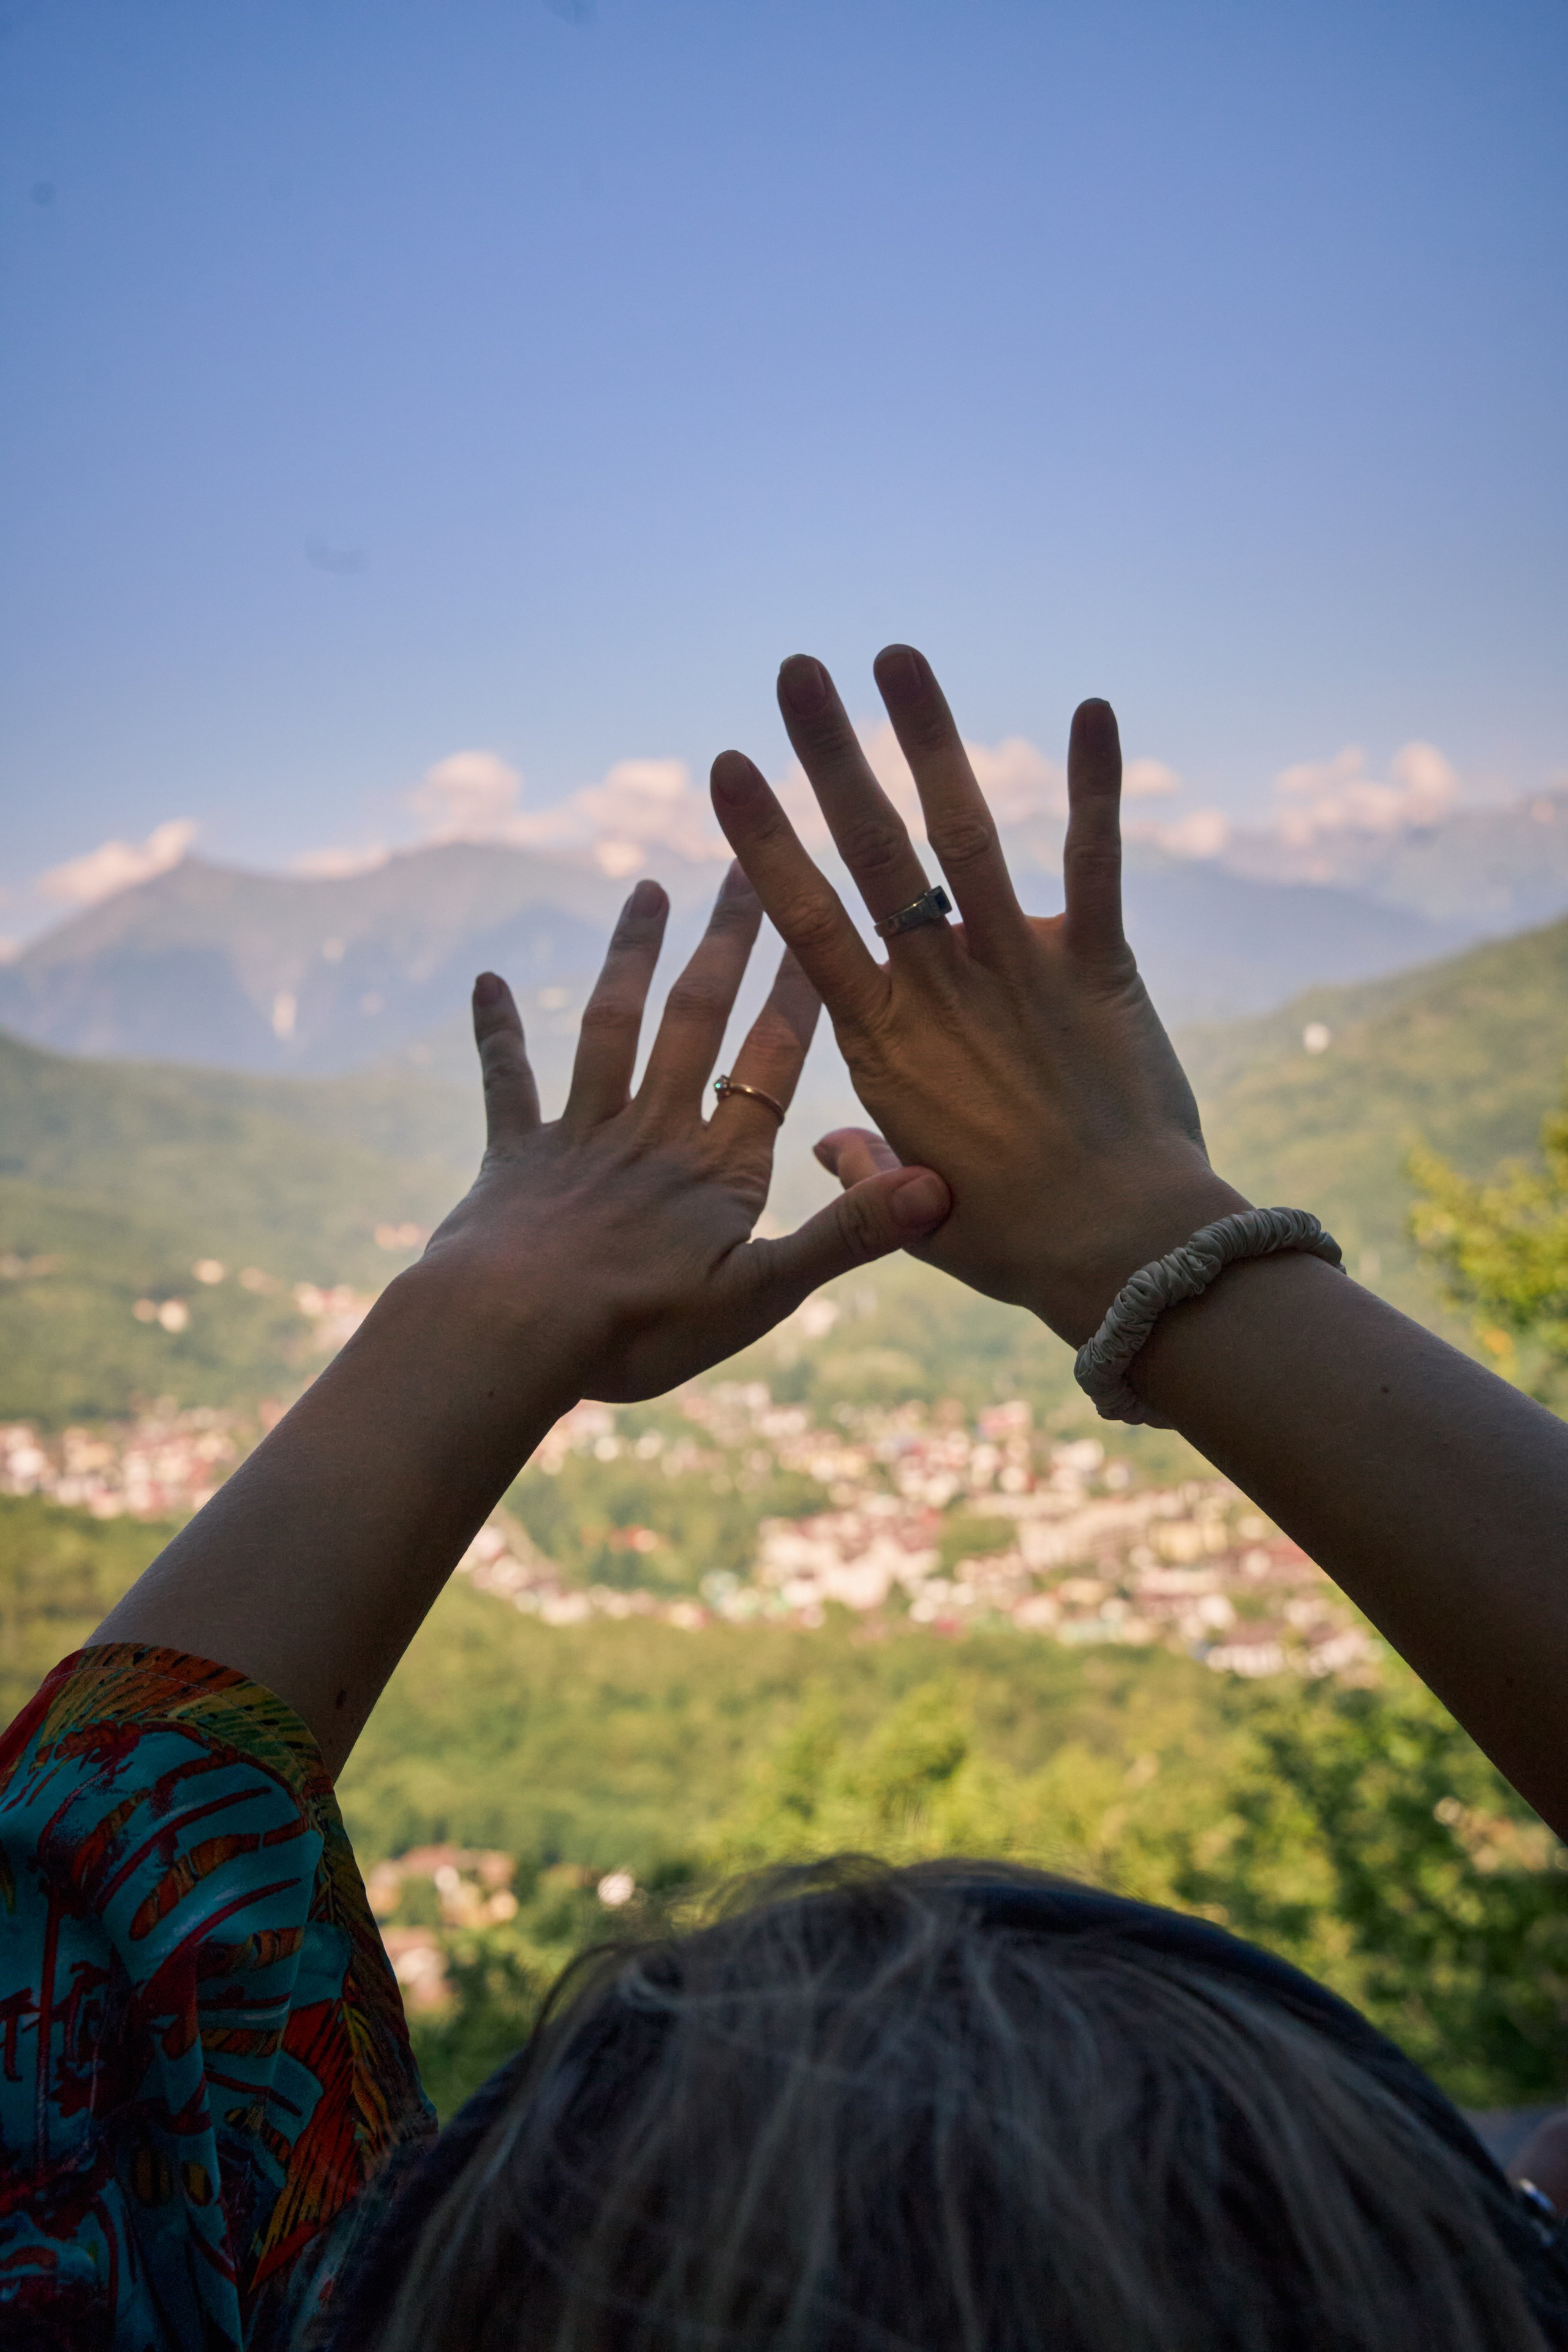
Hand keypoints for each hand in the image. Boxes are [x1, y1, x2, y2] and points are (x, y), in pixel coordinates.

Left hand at [417, 863, 951, 1406]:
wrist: (511, 1331)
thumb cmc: (639, 1326)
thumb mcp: (761, 1294)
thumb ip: (847, 1234)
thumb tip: (939, 1184)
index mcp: (720, 1167)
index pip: (773, 1059)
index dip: (799, 989)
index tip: (820, 918)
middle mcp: (654, 1131)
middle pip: (695, 1017)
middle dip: (725, 940)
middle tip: (744, 865)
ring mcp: (582, 1136)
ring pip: (610, 1026)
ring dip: (630, 956)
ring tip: (647, 890)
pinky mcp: (514, 1158)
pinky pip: (507, 1083)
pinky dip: (498, 1032)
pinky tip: (486, 982)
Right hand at [709, 645, 1245, 1344]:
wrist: (1122, 1252)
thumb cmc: (1009, 1240)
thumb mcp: (912, 1212)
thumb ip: (862, 1164)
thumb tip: (824, 1146)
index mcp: (880, 1041)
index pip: (804, 920)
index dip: (764, 839)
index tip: (728, 766)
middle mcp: (939, 988)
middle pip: (871, 853)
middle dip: (828, 755)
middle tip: (795, 669)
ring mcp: (1020, 970)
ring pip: (966, 836)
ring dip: (931, 737)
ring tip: (897, 654)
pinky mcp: (1100, 970)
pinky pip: (1096, 866)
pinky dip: (1095, 788)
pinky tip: (1095, 708)